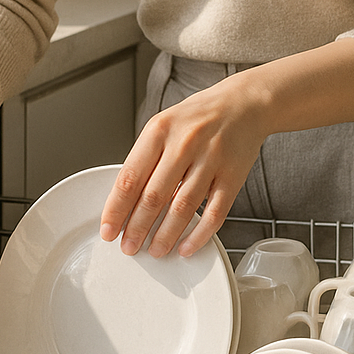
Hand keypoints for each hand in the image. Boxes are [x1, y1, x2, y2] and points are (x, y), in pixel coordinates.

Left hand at [99, 75, 266, 258]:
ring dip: (165, 235)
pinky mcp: (233, 176)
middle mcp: (184, 144)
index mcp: (160, 130)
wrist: (244, 103)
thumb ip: (146, 157)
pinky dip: (199, 234)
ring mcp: (211, 160)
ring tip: (155, 250)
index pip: (130, 177)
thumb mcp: (164, 124)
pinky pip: (215, 213)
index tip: (109, 229)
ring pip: (183, 207)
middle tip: (128, 246)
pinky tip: (187, 246)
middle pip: (154, 196)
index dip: (116, 209)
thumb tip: (126, 200)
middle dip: (136, 228)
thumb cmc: (199, 116)